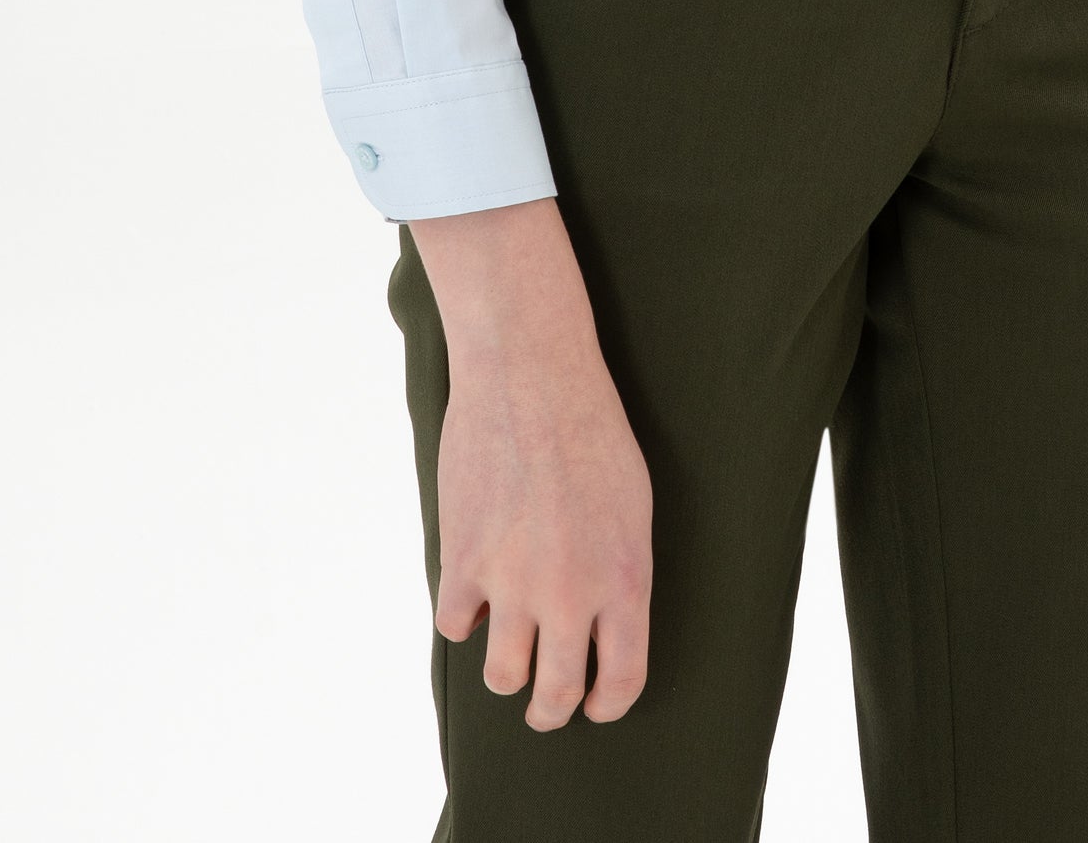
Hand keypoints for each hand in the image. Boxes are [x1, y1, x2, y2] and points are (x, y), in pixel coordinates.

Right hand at [408, 197, 653, 727]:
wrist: (531, 375)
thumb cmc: (592, 430)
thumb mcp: (632, 505)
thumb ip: (618, 574)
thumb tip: (603, 624)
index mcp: (623, 580)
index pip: (622, 680)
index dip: (607, 703)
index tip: (596, 704)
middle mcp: (569, 595)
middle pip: (554, 696)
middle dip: (551, 712)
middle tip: (546, 709)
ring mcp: (512, 583)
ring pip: (501, 676)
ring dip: (505, 670)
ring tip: (509, 654)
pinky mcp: (463, 562)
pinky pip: (455, 624)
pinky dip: (463, 613)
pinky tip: (473, 590)